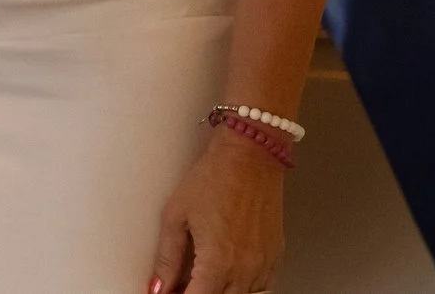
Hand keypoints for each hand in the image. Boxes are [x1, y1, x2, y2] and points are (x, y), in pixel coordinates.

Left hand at [150, 132, 286, 293]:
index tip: (170, 293)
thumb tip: (158, 286)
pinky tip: (227, 271)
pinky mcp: (276, 256)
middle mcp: (244, 269)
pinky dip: (241, 285)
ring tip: (203, 275)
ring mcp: (263, 264)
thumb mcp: (177, 215)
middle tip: (183, 284)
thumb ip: (167, 258)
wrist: (250, 153)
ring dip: (220, 291)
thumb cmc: (216, 175)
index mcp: (217, 262)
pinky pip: (259, 286)